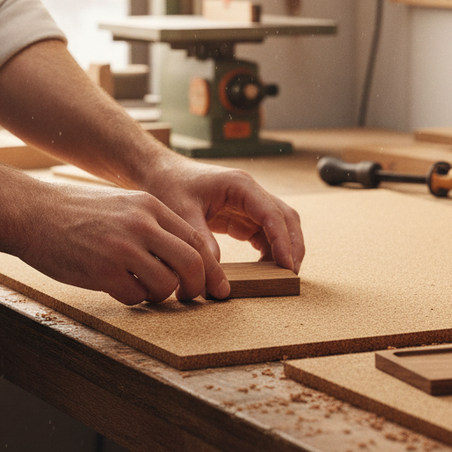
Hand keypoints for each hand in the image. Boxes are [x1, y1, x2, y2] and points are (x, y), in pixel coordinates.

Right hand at [17, 182, 231, 305]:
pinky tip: (121, 289)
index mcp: (150, 206)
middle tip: (190, 297)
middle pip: (191, 263)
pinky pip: (136, 296)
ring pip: (167, 284)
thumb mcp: (122, 204)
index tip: (214, 285)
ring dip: (162, 295)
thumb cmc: (76, 211)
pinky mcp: (103, 270)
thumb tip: (182, 256)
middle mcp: (142, 224)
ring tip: (146, 290)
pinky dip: (134, 299)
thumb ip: (152, 224)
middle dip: (197, 286)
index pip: (196, 240)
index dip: (209, 267)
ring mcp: (123, 248)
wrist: (31, 212)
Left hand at [135, 153, 304, 277]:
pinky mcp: (242, 216)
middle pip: (285, 219)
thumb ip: (201, 240)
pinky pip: (264, 234)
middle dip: (292, 246)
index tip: (286, 265)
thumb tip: (217, 274)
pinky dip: (270, 251)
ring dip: (284, 249)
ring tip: (282, 277)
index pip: (272, 214)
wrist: (160, 174)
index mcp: (241, 185)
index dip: (282, 240)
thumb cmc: (170, 185)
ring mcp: (249, 204)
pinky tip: (265, 270)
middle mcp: (251, 192)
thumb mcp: (181, 213)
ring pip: (279, 227)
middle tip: (291, 275)